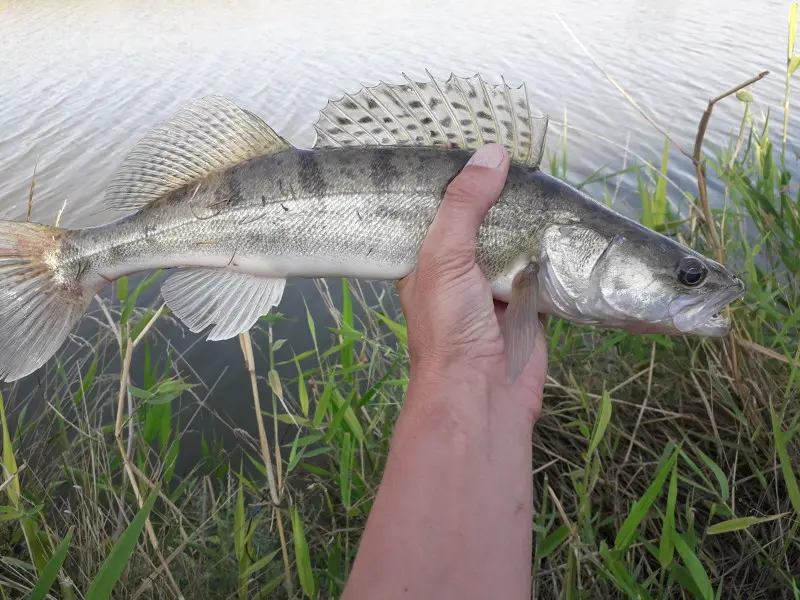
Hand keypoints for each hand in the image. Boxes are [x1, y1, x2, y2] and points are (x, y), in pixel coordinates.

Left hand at [397, 143, 546, 420]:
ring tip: (547, 177)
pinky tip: (566, 221)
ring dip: (529, 222)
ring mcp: (495, 288)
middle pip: (482, 223)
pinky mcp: (529, 304)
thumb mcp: (445, 257)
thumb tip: (492, 154)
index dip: (455, 181)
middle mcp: (459, 270)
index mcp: (427, 259)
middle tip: (521, 153)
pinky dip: (553, 251)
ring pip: (515, 244)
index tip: (474, 141)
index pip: (439, 209)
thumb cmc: (449, 327)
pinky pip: (543, 269)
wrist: (483, 395)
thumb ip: (464, 206)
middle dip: (499, 196)